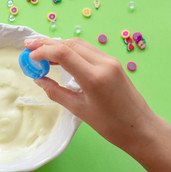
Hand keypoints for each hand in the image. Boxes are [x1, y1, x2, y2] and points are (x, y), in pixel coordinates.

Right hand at [24, 37, 157, 150]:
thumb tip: (39, 79)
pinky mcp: (113, 63)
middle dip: (47, 43)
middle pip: (70, 44)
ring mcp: (110, 61)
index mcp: (94, 77)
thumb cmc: (111, 125)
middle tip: (28, 46)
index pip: (64, 53)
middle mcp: (103, 63)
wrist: (141, 128)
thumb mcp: (79, 110)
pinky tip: (59, 56)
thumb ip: (56, 92)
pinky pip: (87, 50)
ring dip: (58, 45)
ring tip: (40, 50)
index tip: (29, 57)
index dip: (43, 51)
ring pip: (79, 44)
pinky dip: (70, 50)